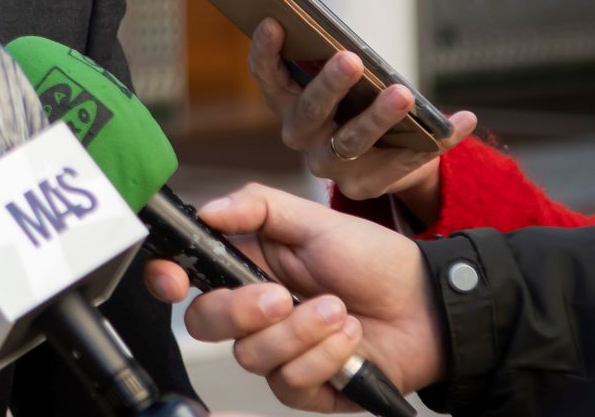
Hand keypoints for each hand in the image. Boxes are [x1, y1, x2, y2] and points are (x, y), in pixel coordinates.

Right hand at [143, 183, 445, 412]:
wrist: (428, 305)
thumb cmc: (372, 259)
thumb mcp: (313, 218)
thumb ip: (255, 206)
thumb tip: (207, 210)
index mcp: (245, 267)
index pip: (185, 279)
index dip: (166, 280)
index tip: (174, 279)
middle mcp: (253, 314)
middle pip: (205, 324)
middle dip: (240, 311)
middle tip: (281, 294)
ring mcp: (278, 354)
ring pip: (251, 356)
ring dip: (300, 331)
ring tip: (338, 310)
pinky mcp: (307, 388)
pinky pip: (291, 383)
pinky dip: (324, 356)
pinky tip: (349, 337)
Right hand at [249, 19, 476, 216]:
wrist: (383, 155)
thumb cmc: (356, 99)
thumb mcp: (337, 78)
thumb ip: (330, 58)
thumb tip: (340, 32)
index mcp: (286, 102)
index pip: (267, 77)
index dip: (265, 52)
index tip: (274, 22)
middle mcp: (301, 135)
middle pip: (310, 111)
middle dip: (330, 84)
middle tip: (351, 59)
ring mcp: (331, 165)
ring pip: (351, 141)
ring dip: (378, 116)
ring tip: (403, 93)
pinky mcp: (365, 185)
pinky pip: (403, 163)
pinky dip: (438, 140)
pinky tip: (464, 120)